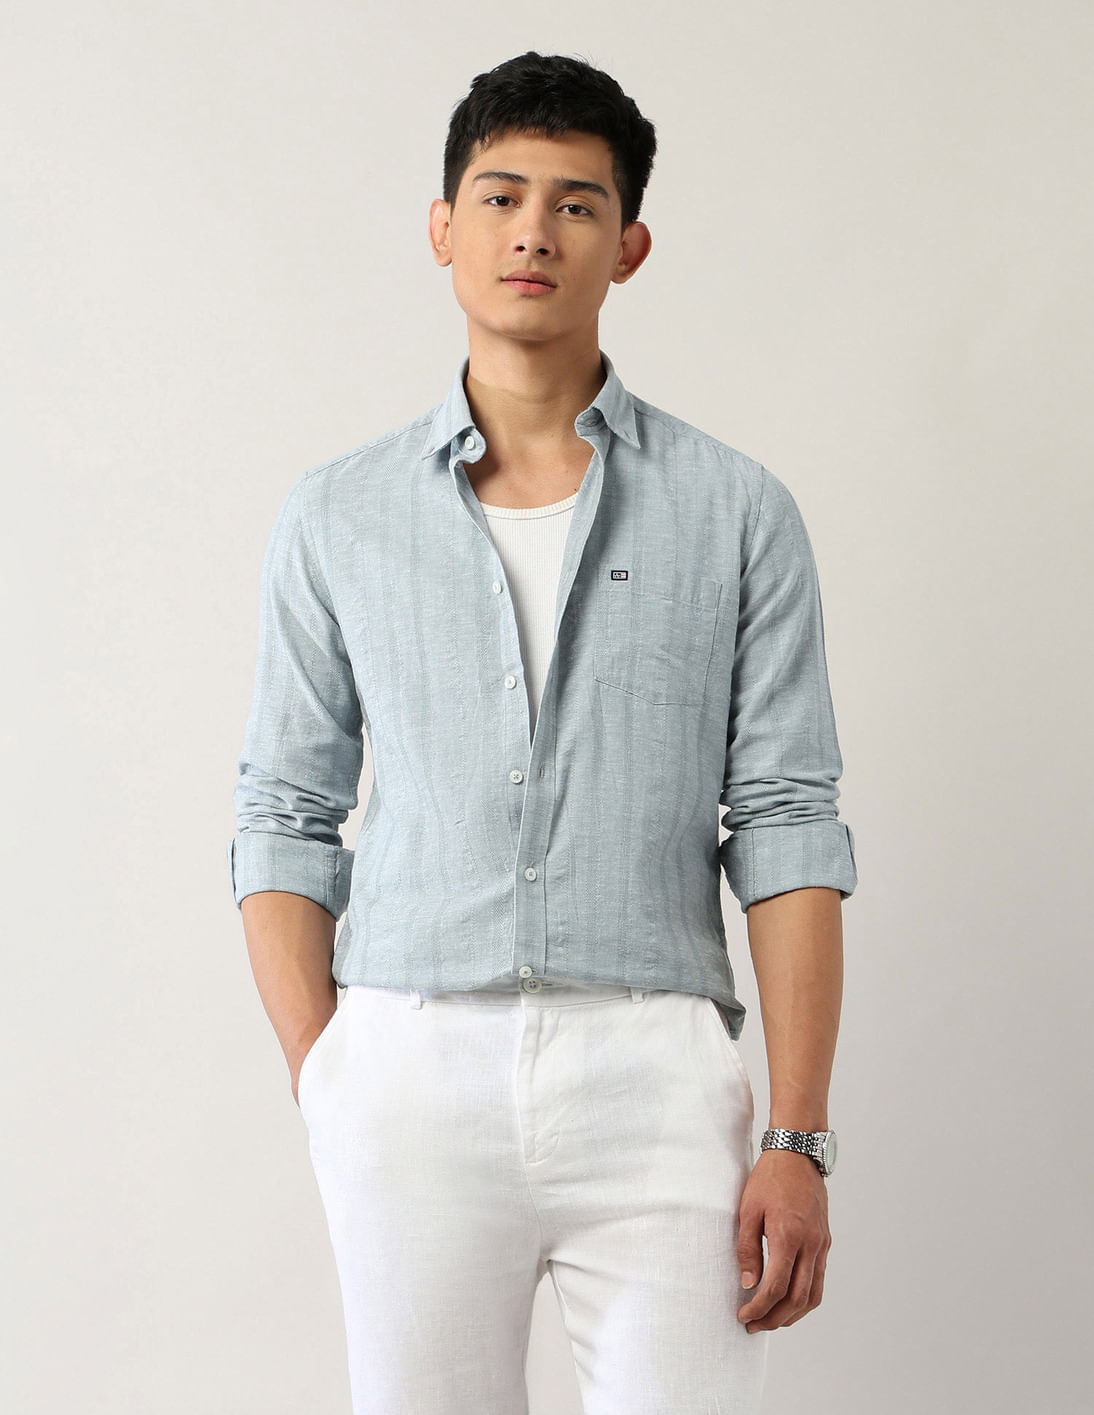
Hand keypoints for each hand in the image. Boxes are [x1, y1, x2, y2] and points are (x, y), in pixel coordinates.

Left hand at [736, 1147, 830, 1331]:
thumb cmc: (769, 1178)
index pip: (775, 1287)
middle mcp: (810, 1245)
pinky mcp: (825, 1242)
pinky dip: (804, 1299)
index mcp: (788, 1236)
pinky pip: (819, 1280)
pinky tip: (787, 1300)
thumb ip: (747, 1248)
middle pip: (796, 1299)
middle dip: (773, 1319)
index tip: (743, 1315)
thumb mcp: (748, 1209)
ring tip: (770, 1319)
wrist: (798, 1154)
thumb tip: (747, 1284)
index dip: (758, 1308)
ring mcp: (821, 1245)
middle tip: (753, 1325)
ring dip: (791, 1315)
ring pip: (813, 1296)